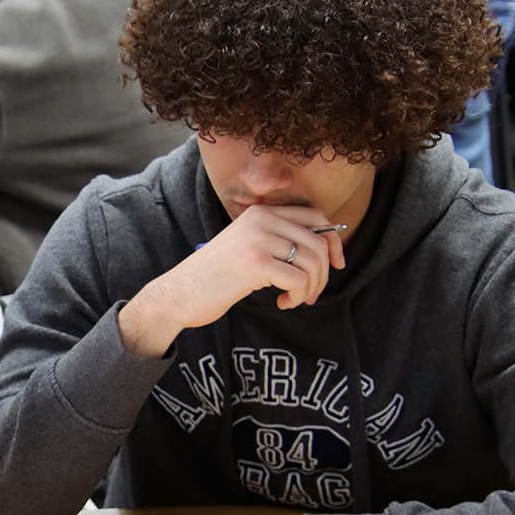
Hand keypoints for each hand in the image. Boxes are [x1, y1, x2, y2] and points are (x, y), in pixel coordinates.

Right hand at [118, 205, 344, 357]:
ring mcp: (258, 240)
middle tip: (311, 294)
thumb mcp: (246, 245)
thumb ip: (277, 239)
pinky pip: (298, 280)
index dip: (333, 241)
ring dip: (311, 287)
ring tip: (295, 300)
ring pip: (311, 261)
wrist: (179, 293)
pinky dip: (297, 297)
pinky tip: (281, 303)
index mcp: (260, 212)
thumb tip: (324, 249)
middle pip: (319, 241)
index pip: (316, 217)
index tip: (335, 265)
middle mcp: (261, 219)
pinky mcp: (255, 264)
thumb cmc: (214, 276)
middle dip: (323, 273)